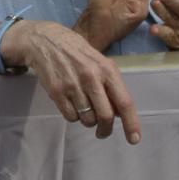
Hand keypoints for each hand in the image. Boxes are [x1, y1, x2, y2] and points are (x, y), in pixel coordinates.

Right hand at [6, 19, 140, 143]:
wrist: (44, 40)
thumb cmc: (76, 51)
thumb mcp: (99, 62)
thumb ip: (111, 85)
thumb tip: (121, 113)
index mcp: (107, 70)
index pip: (124, 102)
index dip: (131, 123)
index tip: (134, 139)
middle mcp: (91, 78)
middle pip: (105, 116)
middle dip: (106, 129)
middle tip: (103, 132)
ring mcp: (72, 85)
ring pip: (87, 119)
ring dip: (87, 120)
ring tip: (83, 108)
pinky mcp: (56, 91)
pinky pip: (70, 116)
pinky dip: (73, 115)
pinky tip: (70, 103)